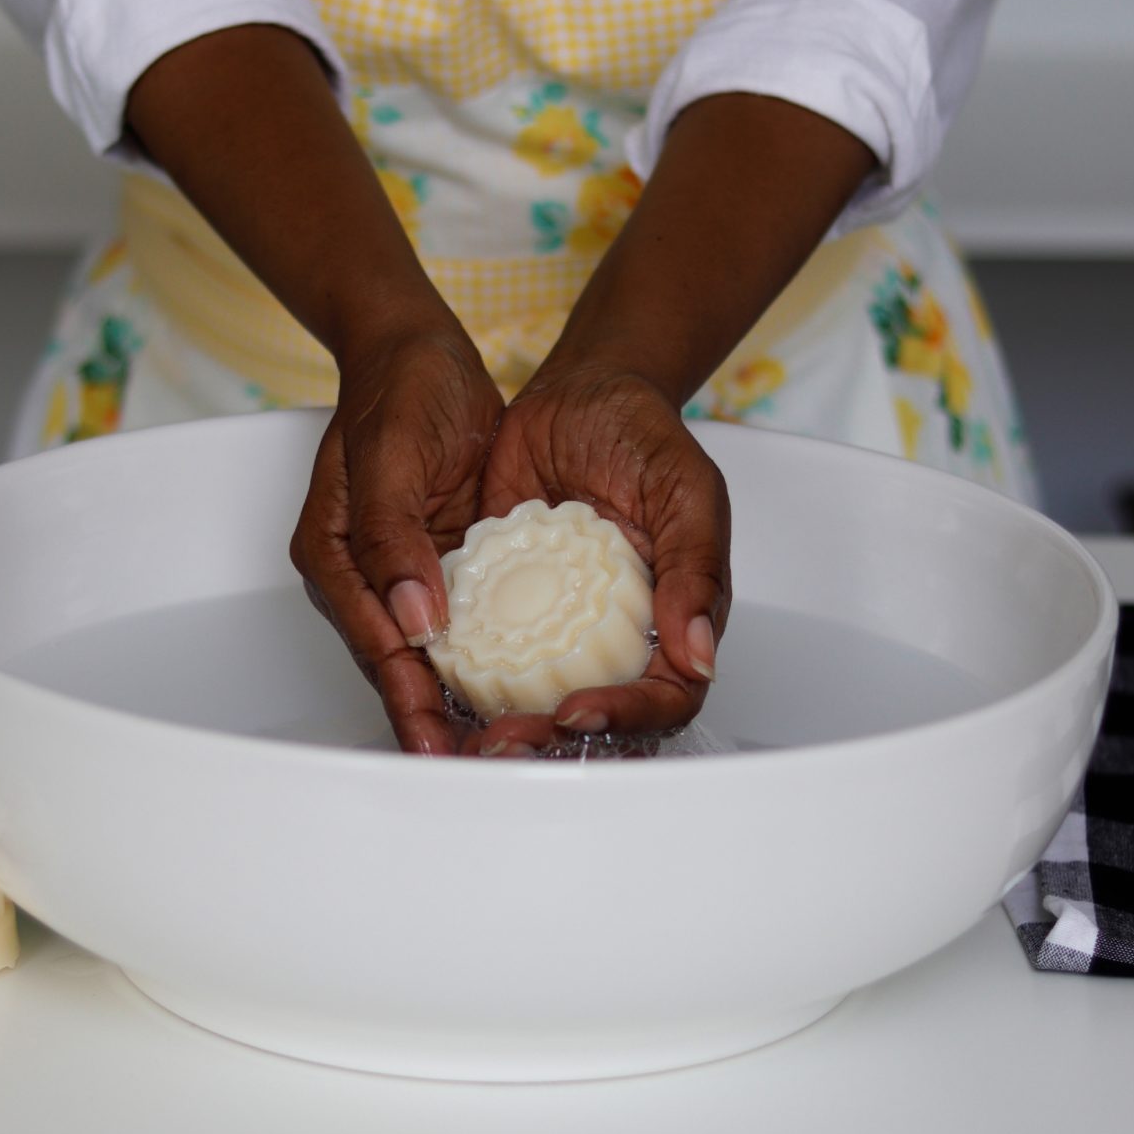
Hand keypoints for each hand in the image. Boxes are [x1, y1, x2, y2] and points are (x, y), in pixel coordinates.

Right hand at [290, 321, 502, 754]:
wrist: (422, 350)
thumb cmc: (400, 387)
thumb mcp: (392, 454)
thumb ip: (393, 536)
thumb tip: (411, 621)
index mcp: (333, 554)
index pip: (374, 640)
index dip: (406, 696)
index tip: (436, 744)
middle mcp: (364, 573)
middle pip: (398, 661)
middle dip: (431, 717)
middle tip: (476, 766)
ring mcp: (404, 569)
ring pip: (431, 651)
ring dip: (459, 699)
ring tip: (498, 748)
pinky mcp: (441, 560)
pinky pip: (465, 620)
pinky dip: (486, 657)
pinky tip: (518, 687)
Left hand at [465, 359, 730, 755]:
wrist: (577, 392)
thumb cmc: (644, 436)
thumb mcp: (686, 489)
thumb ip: (697, 567)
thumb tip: (698, 656)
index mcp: (670, 620)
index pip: (661, 696)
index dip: (624, 716)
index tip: (577, 711)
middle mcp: (612, 634)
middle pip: (592, 715)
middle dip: (549, 738)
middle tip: (507, 741)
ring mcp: (555, 621)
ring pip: (535, 697)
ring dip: (503, 724)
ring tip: (466, 737)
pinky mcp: (503, 600)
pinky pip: (484, 650)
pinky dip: (462, 678)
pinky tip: (435, 686)